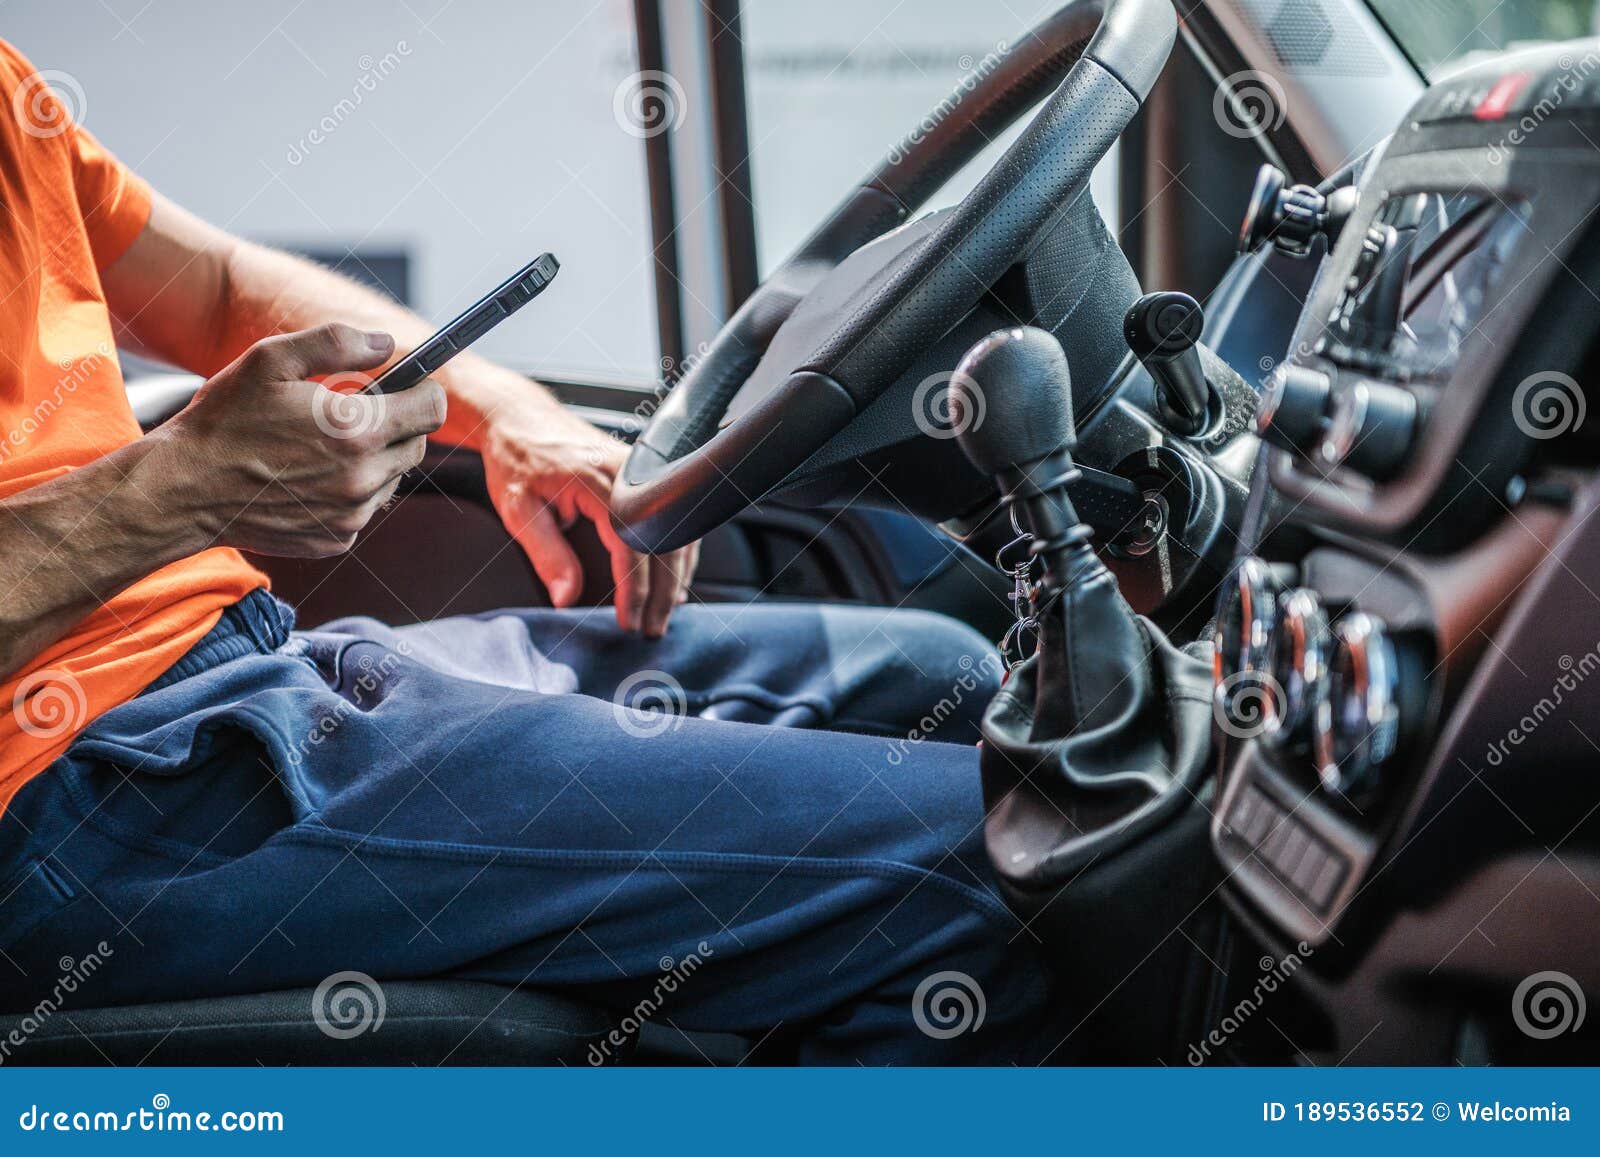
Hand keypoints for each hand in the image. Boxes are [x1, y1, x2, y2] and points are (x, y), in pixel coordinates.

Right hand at [151, 323, 446, 556]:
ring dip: (372, 460)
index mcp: (355, 430)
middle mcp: (362, 478)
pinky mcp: (338, 538)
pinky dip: (350, 492)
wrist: (184, 489)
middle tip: (350, 414)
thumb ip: (337, 344)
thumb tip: (387, 344)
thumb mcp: (271, 360)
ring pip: (392, 479)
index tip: (409, 385)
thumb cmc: (225, 420)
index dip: (423, 391)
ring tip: (321, 447)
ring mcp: (352, 514)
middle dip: (395, 425)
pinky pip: (365, 509)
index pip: (432, 409)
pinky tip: (309, 478)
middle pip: (416, 446)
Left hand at [479, 401, 697, 635]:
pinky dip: (676, 551)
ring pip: (677, 530)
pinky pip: (673, 516)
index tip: (629, 621)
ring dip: (675, 575)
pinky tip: (671, 578)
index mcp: (597, 481)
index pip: (631, 546)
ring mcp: (642, 470)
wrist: (520, 419)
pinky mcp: (644, 473)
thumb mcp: (519, 510)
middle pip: (663, 542)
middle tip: (652, 628)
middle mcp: (628, 472)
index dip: (634, 590)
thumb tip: (567, 598)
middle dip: (661, 593)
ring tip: (664, 611)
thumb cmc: (517, 460)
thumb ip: (547, 554)